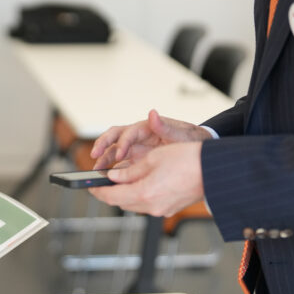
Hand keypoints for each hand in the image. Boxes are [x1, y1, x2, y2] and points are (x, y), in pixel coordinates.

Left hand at [88, 141, 206, 217]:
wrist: (214, 169)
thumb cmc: (187, 159)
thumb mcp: (152, 159)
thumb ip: (130, 171)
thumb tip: (114, 177)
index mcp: (144, 193)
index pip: (112, 197)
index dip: (98, 191)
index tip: (89, 186)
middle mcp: (152, 206)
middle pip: (122, 203)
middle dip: (109, 193)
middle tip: (101, 183)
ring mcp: (162, 209)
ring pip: (134, 204)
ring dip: (124, 194)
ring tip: (118, 180)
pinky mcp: (170, 208)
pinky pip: (147, 204)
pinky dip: (138, 195)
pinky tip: (138, 183)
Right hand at [90, 109, 211, 169]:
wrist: (198, 149)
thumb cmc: (189, 138)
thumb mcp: (180, 133)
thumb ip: (165, 126)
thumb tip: (153, 114)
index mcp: (146, 128)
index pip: (128, 133)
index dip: (122, 143)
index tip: (120, 154)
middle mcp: (137, 137)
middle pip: (114, 137)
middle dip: (103, 145)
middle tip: (95, 155)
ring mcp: (135, 149)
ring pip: (114, 152)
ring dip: (103, 159)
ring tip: (96, 169)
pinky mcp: (136, 160)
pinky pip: (120, 165)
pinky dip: (112, 171)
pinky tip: (107, 179)